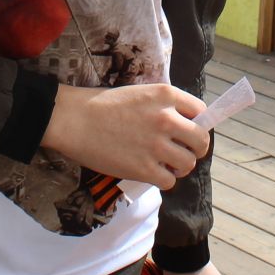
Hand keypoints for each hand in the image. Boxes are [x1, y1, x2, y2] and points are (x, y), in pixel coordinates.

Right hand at [43, 83, 207, 189]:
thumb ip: (163, 105)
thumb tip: (183, 124)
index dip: (197, 123)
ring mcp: (156, 145)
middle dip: (196, 149)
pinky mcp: (144, 169)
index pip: (201, 111)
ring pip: (188, 163)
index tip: (189, 131)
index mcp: (166, 95)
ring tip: (166, 164)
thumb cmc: (101, 104)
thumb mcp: (139, 93)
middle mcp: (166, 119)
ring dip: (180, 166)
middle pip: (201, 140)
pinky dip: (164, 180)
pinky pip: (169, 181)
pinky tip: (153, 173)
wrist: (73, 120)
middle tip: (183, 152)